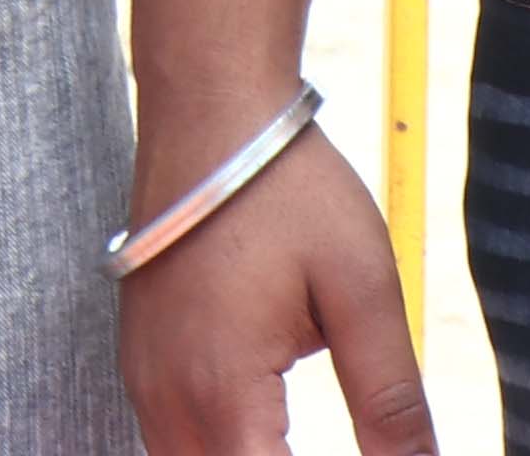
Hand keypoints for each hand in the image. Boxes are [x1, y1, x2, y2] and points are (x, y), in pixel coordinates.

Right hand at [117, 120, 429, 455]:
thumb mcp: (363, 288)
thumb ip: (390, 400)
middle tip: (342, 444)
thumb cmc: (285, 187)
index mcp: (224, 394)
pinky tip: (264, 434)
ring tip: (300, 439)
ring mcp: (143, 381)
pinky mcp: (139, 361)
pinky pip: (170, 442)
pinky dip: (219, 449)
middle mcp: (167, 400)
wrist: (210, 107)